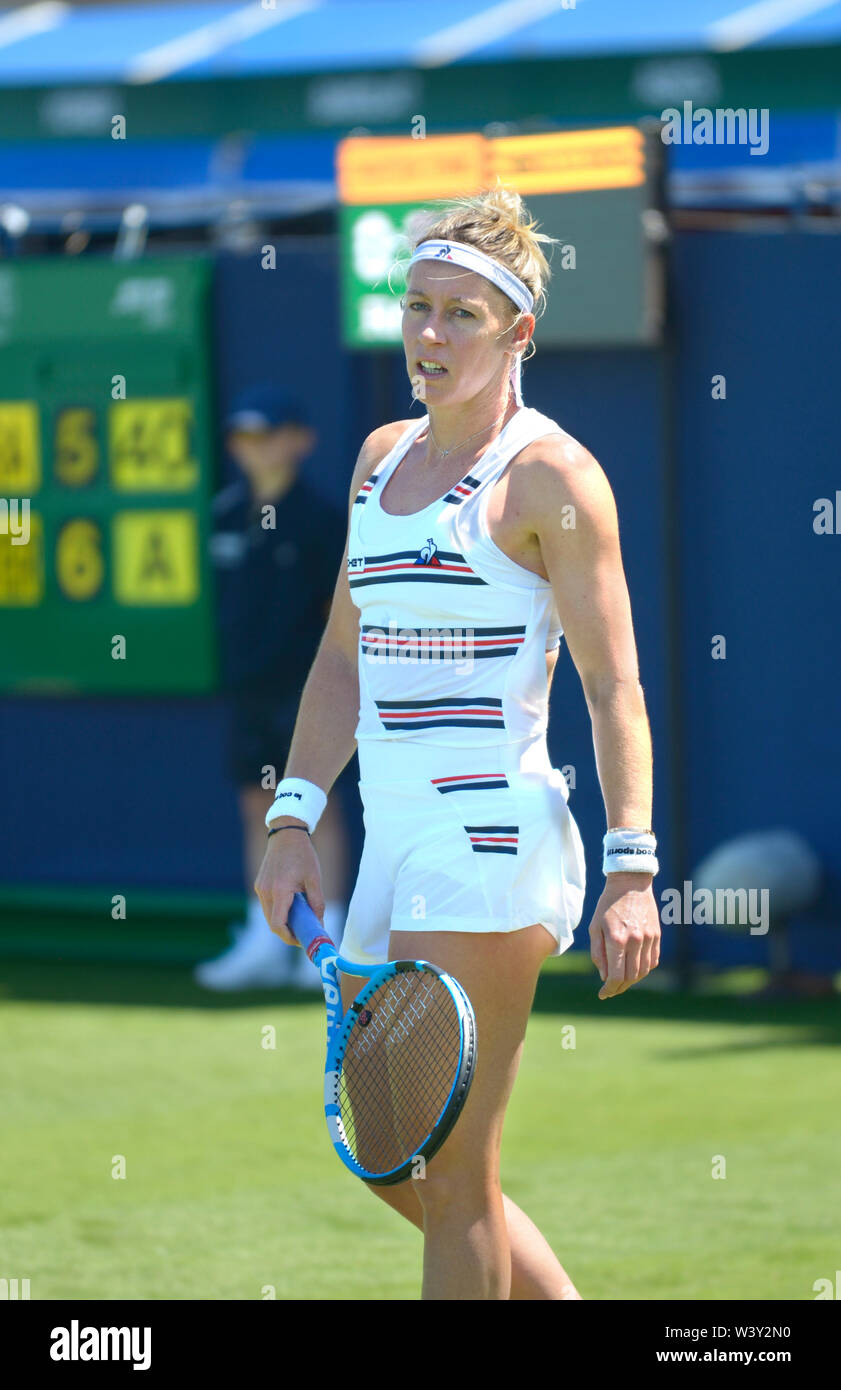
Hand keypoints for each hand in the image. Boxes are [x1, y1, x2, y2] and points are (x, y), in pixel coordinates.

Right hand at [254, 821, 324, 946]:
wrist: (286, 834)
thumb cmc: (303, 855)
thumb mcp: (314, 879)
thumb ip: (317, 903)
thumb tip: (319, 924)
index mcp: (280, 890)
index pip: (278, 925)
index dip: (289, 938)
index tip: (301, 941)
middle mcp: (266, 891)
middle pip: (272, 923)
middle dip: (287, 932)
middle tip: (303, 934)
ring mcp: (260, 888)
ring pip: (268, 916)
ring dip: (282, 922)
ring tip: (299, 920)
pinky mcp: (259, 885)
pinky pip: (267, 906)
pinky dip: (277, 911)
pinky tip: (291, 908)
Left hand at [589, 874, 659, 999]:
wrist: (630, 883)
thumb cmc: (607, 905)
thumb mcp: (595, 927)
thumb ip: (598, 953)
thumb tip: (604, 976)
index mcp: (617, 939)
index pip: (616, 975)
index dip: (609, 989)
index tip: (603, 994)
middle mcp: (635, 941)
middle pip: (631, 977)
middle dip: (619, 988)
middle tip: (610, 990)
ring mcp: (649, 939)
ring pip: (643, 971)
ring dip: (632, 981)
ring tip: (621, 982)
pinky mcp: (657, 936)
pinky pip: (653, 961)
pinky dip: (644, 970)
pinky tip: (634, 969)